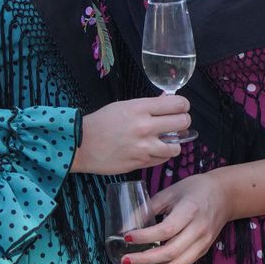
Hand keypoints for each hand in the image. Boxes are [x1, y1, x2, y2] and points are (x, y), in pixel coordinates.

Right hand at [70, 96, 189, 174]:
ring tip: (167, 140)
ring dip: (175, 143)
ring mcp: (144, 147)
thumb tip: (167, 100)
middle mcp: (145, 127)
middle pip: (183, 122)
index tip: (181, 108)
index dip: (183, 105)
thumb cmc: (101, 122)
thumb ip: (148, 105)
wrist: (81, 145)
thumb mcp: (124, 106)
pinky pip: (162, 159)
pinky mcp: (140, 163)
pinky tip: (154, 150)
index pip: (177, 104)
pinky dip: (162, 155)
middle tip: (177, 123)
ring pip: (177, 146)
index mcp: (140, 108)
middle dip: (183, 122)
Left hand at [116, 171, 230, 263]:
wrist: (225, 196)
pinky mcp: (202, 252)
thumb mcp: (171, 191)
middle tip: (125, 260)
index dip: (145, 236)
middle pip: (170, 252)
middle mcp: (199, 230)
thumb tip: (127, 225)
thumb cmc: (196, 189)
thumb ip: (149, 207)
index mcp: (190, 210)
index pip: (166, 229)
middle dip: (145, 260)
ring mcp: (202, 244)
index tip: (126, 236)